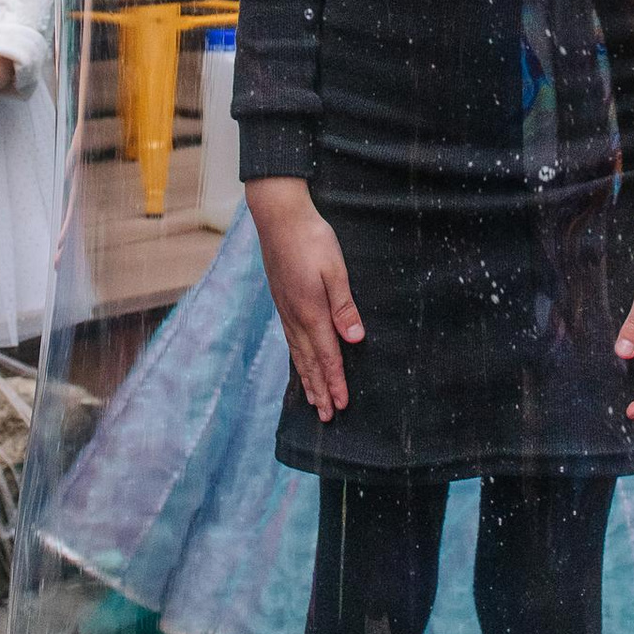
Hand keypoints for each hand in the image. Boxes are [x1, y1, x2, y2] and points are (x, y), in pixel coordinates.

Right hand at [249, 177, 363, 421]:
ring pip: (298, 354)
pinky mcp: (281, 301)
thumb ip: (344, 306)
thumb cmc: (312, 238)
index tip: (341, 406)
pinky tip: (299, 363)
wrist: (278, 216)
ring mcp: (285, 310)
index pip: (327, 356)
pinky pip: (290, 340)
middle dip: (320, 390)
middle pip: (310, 362)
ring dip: (307, 379)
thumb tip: (354, 339)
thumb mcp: (335, 269)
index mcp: (312, 311)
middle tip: (326, 417)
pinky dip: (296, 359)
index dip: (335, 382)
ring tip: (313, 400)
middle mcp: (296, 317)